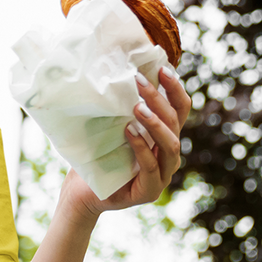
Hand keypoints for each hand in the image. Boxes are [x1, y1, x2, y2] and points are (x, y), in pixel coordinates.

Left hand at [64, 64, 191, 218]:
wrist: (82, 193)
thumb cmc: (97, 157)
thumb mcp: (111, 128)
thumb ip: (122, 110)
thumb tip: (116, 72)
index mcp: (164, 138)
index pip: (179, 109)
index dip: (174, 89)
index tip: (162, 68)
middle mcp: (168, 155)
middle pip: (175, 123)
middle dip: (159, 99)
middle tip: (139, 81)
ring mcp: (163, 175)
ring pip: (170, 145)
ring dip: (155, 123)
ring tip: (137, 107)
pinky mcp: (150, 191)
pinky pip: (150, 166)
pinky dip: (140, 147)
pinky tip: (129, 132)